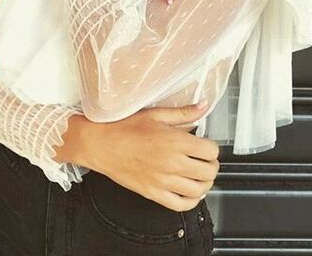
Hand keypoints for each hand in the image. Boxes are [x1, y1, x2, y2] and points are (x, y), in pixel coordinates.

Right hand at [85, 102, 218, 211]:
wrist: (99, 144)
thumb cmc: (123, 127)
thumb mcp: (156, 114)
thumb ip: (183, 112)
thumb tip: (203, 106)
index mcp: (174, 142)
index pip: (210, 151)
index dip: (212, 147)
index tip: (206, 144)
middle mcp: (171, 163)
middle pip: (208, 171)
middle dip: (211, 164)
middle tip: (206, 159)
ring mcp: (162, 181)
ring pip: (198, 190)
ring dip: (205, 182)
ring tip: (200, 174)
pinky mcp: (153, 194)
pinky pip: (181, 205)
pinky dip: (192, 200)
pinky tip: (190, 191)